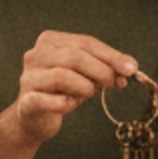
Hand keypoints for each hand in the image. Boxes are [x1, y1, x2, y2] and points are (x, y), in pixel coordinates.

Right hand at [11, 32, 138, 145]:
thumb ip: (105, 67)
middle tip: (113, 82)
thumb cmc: (62, 91)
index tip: (131, 68)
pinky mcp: (26, 101)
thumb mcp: (86, 74)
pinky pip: (49, 101)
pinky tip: (69, 104)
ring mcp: (28, 78)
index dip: (111, 55)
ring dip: (84, 87)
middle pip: (75, 57)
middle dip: (101, 70)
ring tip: (88, 93)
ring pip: (63, 76)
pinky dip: (65, 103)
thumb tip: (130, 67)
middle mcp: (35, 55)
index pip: (85, 42)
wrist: (35, 118)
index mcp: (50, 40)